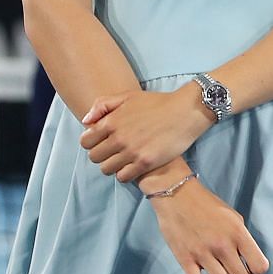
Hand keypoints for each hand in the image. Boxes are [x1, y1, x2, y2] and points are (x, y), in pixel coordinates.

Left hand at [80, 88, 213, 183]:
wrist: (186, 111)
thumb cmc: (158, 103)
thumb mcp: (128, 96)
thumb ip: (102, 105)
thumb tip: (86, 122)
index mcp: (112, 121)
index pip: (86, 141)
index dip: (92, 142)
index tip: (103, 141)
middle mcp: (118, 138)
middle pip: (94, 157)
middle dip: (101, 155)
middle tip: (114, 151)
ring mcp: (132, 152)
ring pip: (106, 169)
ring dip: (112, 165)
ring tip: (123, 159)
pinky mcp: (145, 163)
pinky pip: (123, 177)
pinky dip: (125, 174)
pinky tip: (133, 166)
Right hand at [145, 167, 270, 273]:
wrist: (177, 196)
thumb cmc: (207, 206)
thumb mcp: (233, 217)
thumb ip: (242, 238)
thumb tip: (248, 260)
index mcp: (238, 233)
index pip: (260, 266)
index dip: (257, 270)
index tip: (250, 267)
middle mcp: (223, 245)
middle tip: (235, 273)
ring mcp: (203, 254)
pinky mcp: (185, 260)